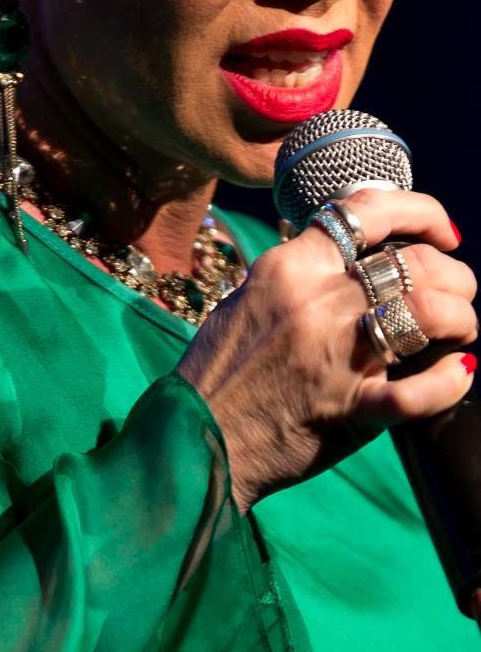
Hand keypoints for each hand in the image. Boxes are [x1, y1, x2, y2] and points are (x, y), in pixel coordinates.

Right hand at [176, 189, 477, 516]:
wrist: (196, 441)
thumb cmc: (221, 375)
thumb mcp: (250, 299)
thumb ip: (302, 275)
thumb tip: (359, 261)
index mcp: (291, 266)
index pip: (370, 210)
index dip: (423, 213)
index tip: (444, 235)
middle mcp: (317, 300)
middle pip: (415, 262)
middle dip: (454, 275)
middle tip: (460, 295)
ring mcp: (336, 354)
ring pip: (428, 311)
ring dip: (461, 318)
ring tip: (461, 332)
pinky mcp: (350, 408)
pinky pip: (419, 393)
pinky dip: (450, 383)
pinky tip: (459, 376)